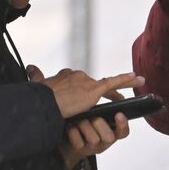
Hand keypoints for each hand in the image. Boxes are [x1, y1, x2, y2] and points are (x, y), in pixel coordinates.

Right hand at [27, 65, 141, 123]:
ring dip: (120, 87)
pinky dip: (126, 80)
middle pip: (93, 84)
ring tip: (134, 85)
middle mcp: (78, 75)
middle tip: (111, 101)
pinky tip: (138, 79)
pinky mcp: (93, 90)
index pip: (78, 81)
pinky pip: (113, 83)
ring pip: (106, 85)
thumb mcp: (37, 85)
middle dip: (100, 93)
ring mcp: (86, 82)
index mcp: (66, 76)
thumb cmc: (39, 97)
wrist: (43, 102)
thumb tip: (30, 67)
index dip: (83, 88)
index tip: (84, 93)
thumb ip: (36, 75)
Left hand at [58, 111, 128, 165]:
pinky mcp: (80, 151)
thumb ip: (107, 109)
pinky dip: (72, 131)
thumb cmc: (84, 124)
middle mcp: (103, 142)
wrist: (66, 139)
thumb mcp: (98, 117)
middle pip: (109, 137)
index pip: (123, 132)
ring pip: (93, 139)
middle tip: (91, 116)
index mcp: (111, 133)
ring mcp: (92, 148)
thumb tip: (118, 96)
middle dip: (99, 123)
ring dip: (83, 125)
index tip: (119, 114)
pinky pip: (78, 142)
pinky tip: (70, 127)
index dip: (122, 124)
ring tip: (77, 120)